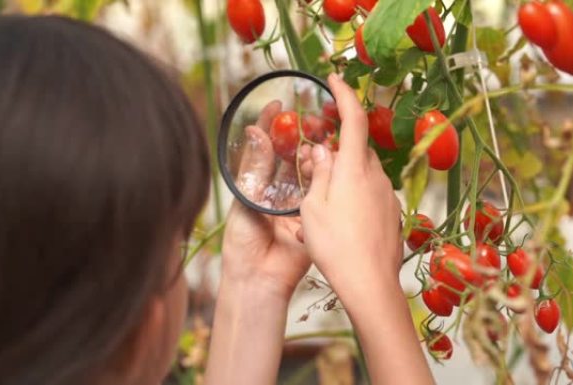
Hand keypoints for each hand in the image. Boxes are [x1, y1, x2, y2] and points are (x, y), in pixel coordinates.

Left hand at [222, 100, 310, 299]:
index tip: (280, 103)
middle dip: (300, 134)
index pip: (264, 146)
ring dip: (315, 152)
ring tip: (321, 136)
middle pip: (290, 154)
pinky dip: (325, 175)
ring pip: (308, 170)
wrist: (258, 278)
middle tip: (311, 118)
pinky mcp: (312, 215)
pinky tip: (330, 161)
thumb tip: (255, 131)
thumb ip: (254, 167)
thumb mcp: (245, 199)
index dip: (270, 123)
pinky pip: (320, 191)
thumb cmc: (242, 241)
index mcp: (256, 184)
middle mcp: (276, 189)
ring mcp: (296, 201)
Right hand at [298, 74, 433, 384]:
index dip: (344, 94)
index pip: (353, 119)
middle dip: (337, 147)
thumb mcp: (312, 207)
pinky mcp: (393, 213)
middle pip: (357, 149)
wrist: (370, 284)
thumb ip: (319, 173)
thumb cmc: (334, 245)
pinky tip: (342, 218)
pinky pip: (371, 192)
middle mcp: (376, 176)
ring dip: (345, 175)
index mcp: (354, 169)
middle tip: (316, 159)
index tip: (334, 79)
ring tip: (324, 200)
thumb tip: (323, 150)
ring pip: (364, 172)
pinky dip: (356, 194)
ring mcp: (388, 195)